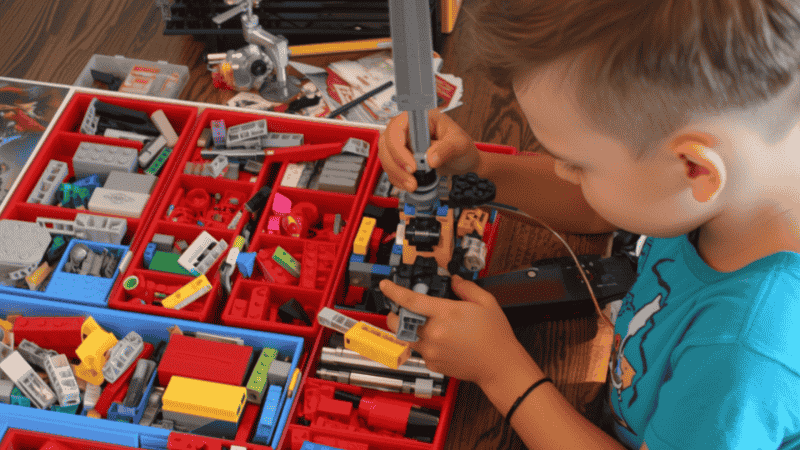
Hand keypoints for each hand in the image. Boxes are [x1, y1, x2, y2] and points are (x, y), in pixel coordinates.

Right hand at [378, 109, 481, 191]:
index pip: (397, 128)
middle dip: (396, 165)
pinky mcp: (401, 157)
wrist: (462, 159)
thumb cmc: (460, 145)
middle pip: (387, 143)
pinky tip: (410, 184)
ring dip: (396, 174)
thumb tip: (430, 159)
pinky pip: (391, 168)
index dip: (399, 148)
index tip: (413, 166)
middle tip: (412, 180)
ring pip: (385, 157)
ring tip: (413, 185)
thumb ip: (446, 149)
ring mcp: (402, 143)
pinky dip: (397, 179)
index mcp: (418, 118)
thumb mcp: (459, 144)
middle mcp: (407, 128)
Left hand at [381, 275, 527, 386]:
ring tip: (424, 324)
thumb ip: (466, 287)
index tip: (386, 285)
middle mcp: (434, 333)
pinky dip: (422, 343)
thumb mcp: (486, 302)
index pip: (410, 300)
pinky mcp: (432, 363)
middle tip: (404, 309)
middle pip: (398, 322)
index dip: (394, 291)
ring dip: (407, 328)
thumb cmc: (494, 337)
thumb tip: (454, 280)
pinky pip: (419, 350)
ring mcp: (431, 350)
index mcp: (446, 314)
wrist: (499, 366)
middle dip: (396, 313)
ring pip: (405, 337)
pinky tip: (439, 339)